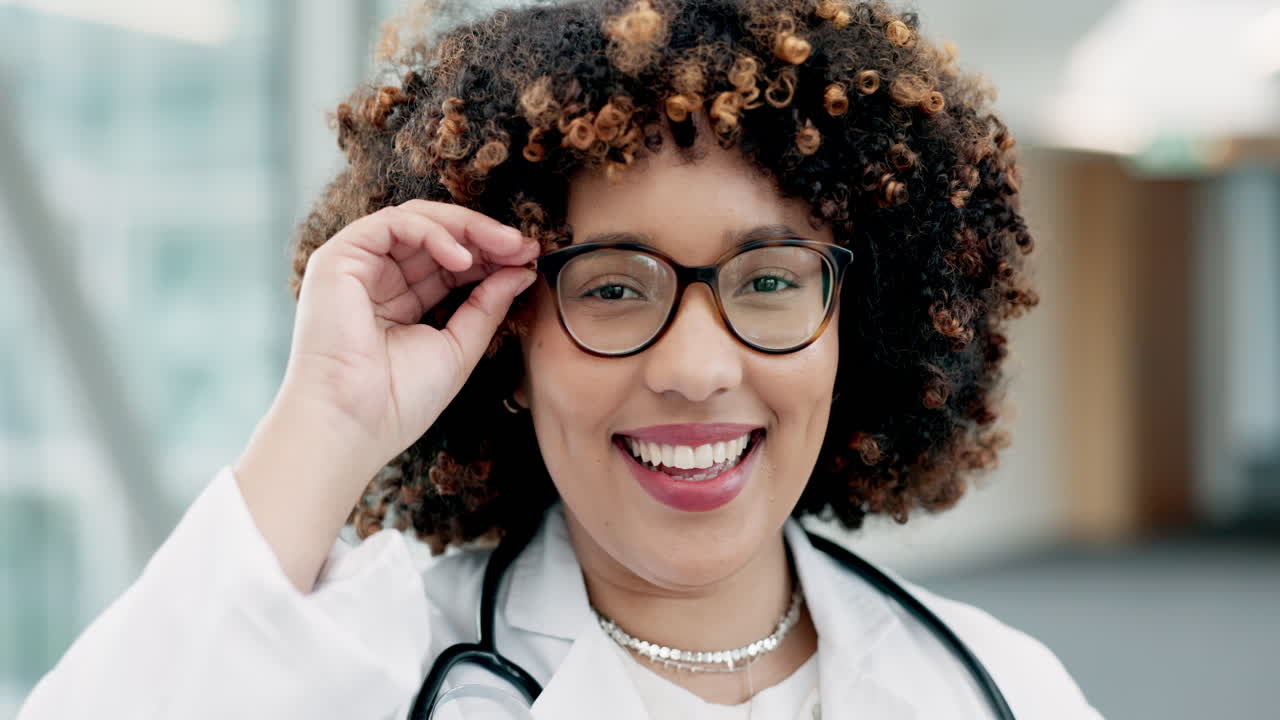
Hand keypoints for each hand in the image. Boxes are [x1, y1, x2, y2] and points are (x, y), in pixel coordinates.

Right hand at [234, 199, 537, 591]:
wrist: (352, 425)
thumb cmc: (398, 400)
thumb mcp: (458, 347)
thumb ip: (487, 306)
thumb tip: (522, 270)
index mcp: (400, 302)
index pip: (449, 263)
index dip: (491, 257)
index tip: (530, 259)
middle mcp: (376, 278)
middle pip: (437, 236)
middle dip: (486, 238)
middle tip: (526, 246)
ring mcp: (356, 266)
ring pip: (417, 220)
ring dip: (468, 229)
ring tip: (506, 247)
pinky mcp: (338, 259)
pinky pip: (393, 224)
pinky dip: (433, 233)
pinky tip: (464, 259)